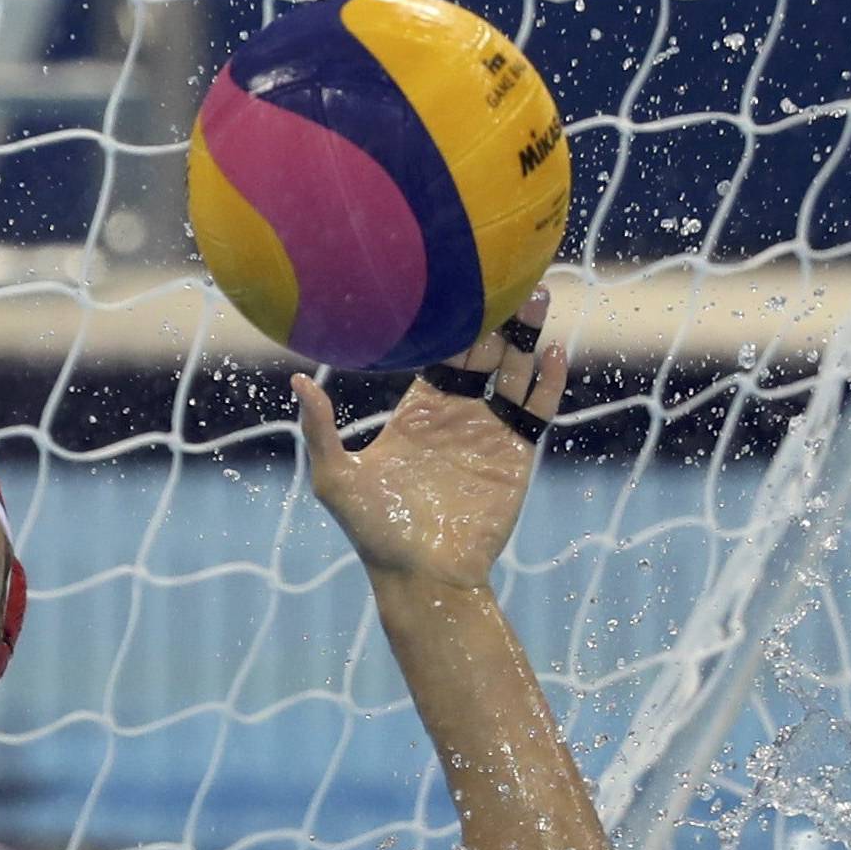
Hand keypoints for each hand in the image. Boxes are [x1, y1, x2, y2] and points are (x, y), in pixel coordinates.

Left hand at [297, 287, 565, 589]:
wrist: (424, 577)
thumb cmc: (375, 533)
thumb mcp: (336, 479)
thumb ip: (321, 430)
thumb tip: (299, 379)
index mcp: (418, 410)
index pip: (439, 351)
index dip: (451, 317)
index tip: (458, 279)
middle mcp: (457, 414)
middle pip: (484, 351)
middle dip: (496, 313)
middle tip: (510, 272)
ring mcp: (490, 432)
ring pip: (515, 371)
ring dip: (527, 335)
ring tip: (538, 295)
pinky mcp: (516, 455)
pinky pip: (536, 409)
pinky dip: (546, 382)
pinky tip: (551, 353)